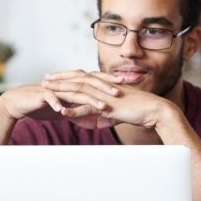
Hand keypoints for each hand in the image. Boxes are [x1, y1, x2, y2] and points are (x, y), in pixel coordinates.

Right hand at [0, 72, 120, 125]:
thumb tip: (94, 122)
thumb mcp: (64, 112)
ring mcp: (54, 89)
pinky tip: (64, 111)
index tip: (126, 84)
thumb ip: (79, 115)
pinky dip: (58, 104)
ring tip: (101, 107)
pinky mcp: (42, 95)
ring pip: (73, 91)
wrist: (19, 103)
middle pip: (88, 82)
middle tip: (119, 91)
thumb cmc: (41, 106)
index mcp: (72, 85)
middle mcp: (65, 84)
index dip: (109, 81)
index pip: (94, 80)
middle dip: (104, 86)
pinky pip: (51, 99)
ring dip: (88, 99)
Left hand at [41, 71, 171, 129]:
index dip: (68, 77)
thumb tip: (100, 123)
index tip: (55, 77)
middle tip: (44, 79)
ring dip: (61, 91)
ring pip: (79, 91)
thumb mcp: (119, 114)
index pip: (83, 78)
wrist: (155, 111)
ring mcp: (105, 95)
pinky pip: (89, 108)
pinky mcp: (109, 106)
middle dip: (59, 79)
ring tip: (47, 91)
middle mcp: (103, 87)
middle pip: (77, 80)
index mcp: (105, 86)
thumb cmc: (140, 111)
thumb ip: (107, 117)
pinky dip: (75, 111)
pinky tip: (63, 113)